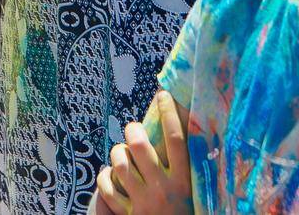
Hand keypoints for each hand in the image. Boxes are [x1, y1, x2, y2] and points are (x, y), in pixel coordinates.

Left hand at [95, 92, 192, 214]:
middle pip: (141, 147)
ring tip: (121, 151)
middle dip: (133, 131)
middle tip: (133, 129)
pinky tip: (110, 174)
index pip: (177, 139)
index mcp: (185, 182)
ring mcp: (142, 203)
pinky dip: (105, 178)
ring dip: (118, 153)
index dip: (169, 112)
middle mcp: (163, 189)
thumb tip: (182, 133)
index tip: (163, 96)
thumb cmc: (186, 214)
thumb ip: (187, 169)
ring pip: (121, 165)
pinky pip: (107, 188)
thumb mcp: (193, 193)